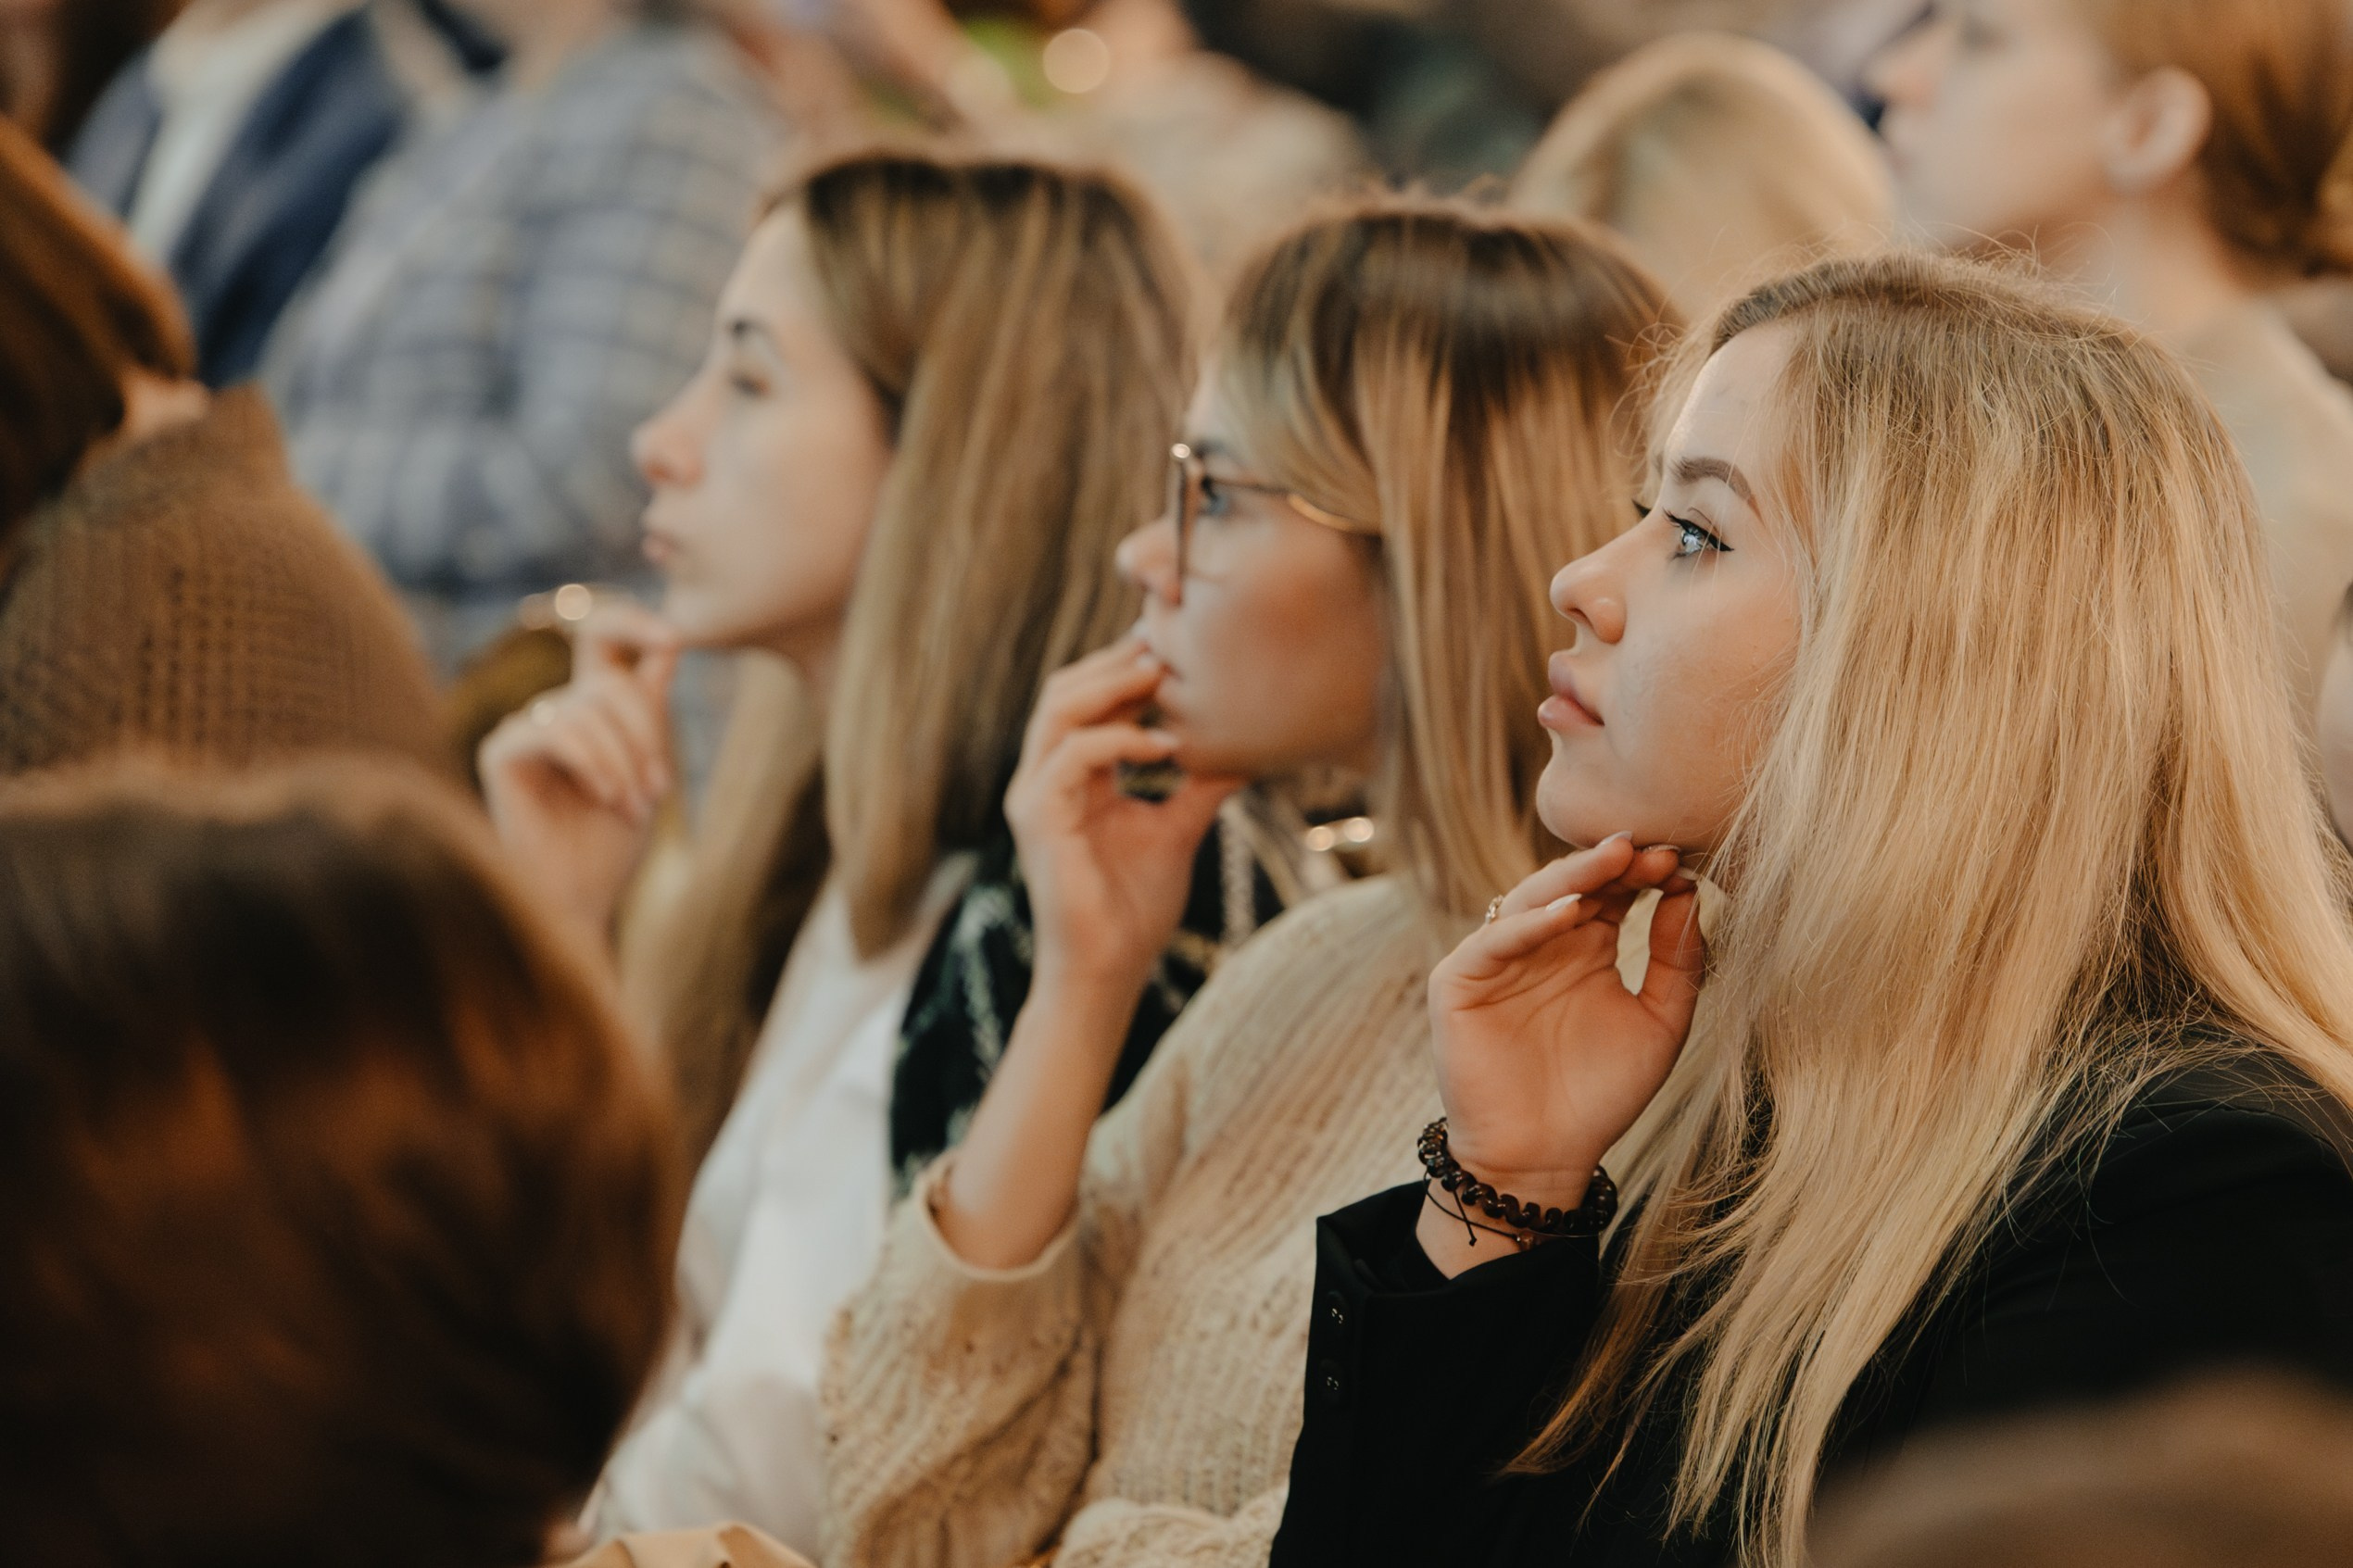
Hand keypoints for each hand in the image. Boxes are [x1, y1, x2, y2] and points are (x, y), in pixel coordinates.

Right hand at [479, 601, 681, 943]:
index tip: (675, 637)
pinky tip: (605, 797)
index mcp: (591, 707)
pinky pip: (554, 731)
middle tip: (658, 791)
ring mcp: (525, 729)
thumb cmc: (610, 845)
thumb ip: (652, 709)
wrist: (578, 900)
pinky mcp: (501, 752)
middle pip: (608, 681)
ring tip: (633, 807)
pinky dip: (591, 762)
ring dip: (623, 761)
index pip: (602, 636)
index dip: (633, 621)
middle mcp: (555, 711)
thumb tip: (672, 640)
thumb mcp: (648, 769)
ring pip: (585, 709)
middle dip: (645, 734)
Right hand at [1004, 635, 1246, 994]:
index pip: (1086, 699)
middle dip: (1117, 662)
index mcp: (1070, 776)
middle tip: (1170, 644)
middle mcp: (1043, 778)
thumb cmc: (1135, 907)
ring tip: (1164, 677)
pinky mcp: (1037, 818)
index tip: (1177, 646)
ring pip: (1059, 709)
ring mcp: (1034, 795)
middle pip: (1066, 689)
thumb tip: (1250, 747)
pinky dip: (1117, 739)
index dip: (1125, 666)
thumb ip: (1201, 784)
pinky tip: (1164, 745)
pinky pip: (1071, 756)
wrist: (1108, 970)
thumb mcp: (1179, 829)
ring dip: (1112, 685)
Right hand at [1428, 836, 1703, 1211]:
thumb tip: (1688, 895)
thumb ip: (1678, 962)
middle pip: (1573, 885)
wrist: (1545, 1157)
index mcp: (1585, 947)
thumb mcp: (1659, 1023)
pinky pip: (1495, 940)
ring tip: (1614, 862)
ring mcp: (1497, 959)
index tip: (1681, 861)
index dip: (1642, 873)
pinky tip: (1571, 911)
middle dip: (1612, 865)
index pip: (1611, 892)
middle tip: (1649, 847)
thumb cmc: (1601, 1095)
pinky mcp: (1460, 981)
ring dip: (1574, 877)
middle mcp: (1540, 944)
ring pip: (1531, 899)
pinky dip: (1532, 923)